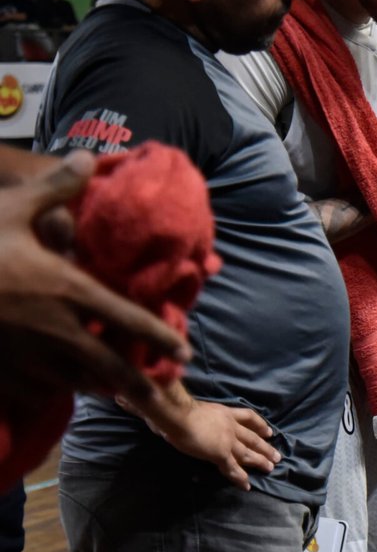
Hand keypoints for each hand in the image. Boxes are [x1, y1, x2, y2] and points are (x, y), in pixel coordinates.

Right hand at [0, 150, 188, 403]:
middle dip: (139, 383)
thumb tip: (90, 157)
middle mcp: (59, 330)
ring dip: (99, 388)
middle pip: (113, 368)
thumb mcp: (13, 208)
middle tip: (159, 393)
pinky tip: (58, 390)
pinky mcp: (3, 373)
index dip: (162, 339)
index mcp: (70, 291)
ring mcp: (29, 357)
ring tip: (115, 392)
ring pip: (78, 384)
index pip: (132, 320)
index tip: (183, 354)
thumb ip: (56, 188)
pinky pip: (37, 392)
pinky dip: (53, 393)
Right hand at [122, 383, 279, 489]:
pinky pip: (233, 468)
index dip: (259, 424)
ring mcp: (226, 440)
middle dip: (265, 446)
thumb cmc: (172, 406)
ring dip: (260, 460)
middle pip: (252, 437)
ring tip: (272, 468)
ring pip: (248, 452)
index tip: (269, 431)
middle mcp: (229, 425)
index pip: (247, 416)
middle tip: (277, 455)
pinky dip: (240, 477)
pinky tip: (247, 486)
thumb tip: (129, 400)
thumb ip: (165, 405)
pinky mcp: (220, 454)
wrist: (175, 414)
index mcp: (222, 411)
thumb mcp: (176, 403)